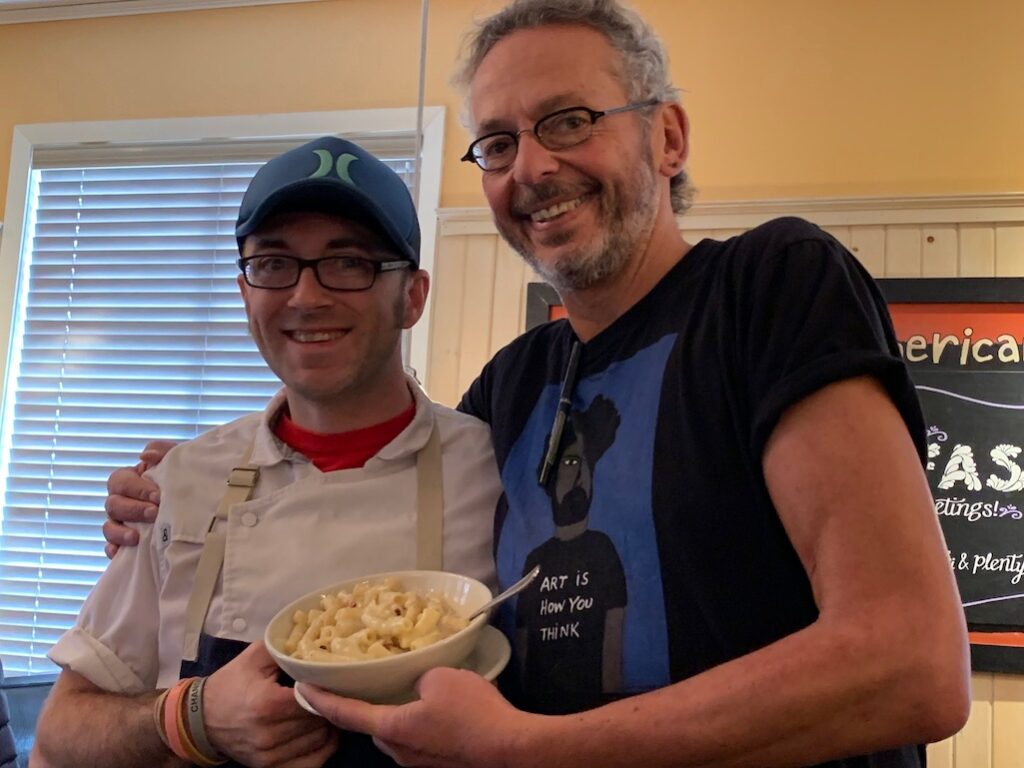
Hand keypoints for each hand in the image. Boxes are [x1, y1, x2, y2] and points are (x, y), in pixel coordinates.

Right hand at [102, 439, 175, 557]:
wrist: (197, 503)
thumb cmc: (181, 478)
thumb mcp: (176, 460)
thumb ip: (162, 451)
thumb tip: (145, 456)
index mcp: (129, 480)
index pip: (120, 481)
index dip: (136, 489)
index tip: (158, 496)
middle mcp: (121, 501)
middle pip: (112, 504)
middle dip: (133, 509)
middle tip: (154, 513)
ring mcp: (120, 522)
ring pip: (108, 526)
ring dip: (120, 532)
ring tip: (136, 537)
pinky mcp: (123, 542)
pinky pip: (110, 547)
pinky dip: (114, 550)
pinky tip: (121, 554)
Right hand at [204, 641, 338, 767]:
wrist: (201, 719)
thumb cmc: (231, 683)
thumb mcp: (254, 656)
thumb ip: (285, 648)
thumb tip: (315, 645)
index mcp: (267, 703)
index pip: (314, 698)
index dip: (325, 687)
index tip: (328, 678)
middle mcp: (269, 734)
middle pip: (320, 720)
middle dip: (327, 705)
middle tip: (329, 692)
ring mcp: (269, 755)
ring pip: (320, 740)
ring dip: (327, 725)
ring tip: (323, 709)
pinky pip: (312, 762)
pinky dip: (323, 747)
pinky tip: (321, 731)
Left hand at [298, 667, 534, 767]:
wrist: (510, 748)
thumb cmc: (471, 712)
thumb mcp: (439, 678)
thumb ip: (416, 678)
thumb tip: (416, 685)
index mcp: (391, 728)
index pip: (344, 714)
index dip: (320, 699)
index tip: (302, 688)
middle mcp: (397, 750)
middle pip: (372, 725)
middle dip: (366, 705)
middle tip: (366, 680)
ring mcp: (418, 762)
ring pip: (397, 732)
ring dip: (396, 713)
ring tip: (408, 690)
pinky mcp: (438, 763)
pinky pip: (418, 739)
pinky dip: (417, 722)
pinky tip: (437, 708)